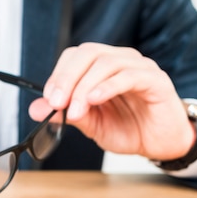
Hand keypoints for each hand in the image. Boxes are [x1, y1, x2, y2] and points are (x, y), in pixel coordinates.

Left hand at [29, 42, 195, 160]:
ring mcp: (140, 68)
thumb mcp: (91, 124)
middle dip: (66, 77)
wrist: (161, 144)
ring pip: (106, 63)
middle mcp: (121, 61)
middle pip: (88, 53)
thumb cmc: (129, 129)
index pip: (75, 56)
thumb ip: (65, 114)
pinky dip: (107, 86)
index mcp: (103, 67)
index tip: (48, 99)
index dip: (58, 74)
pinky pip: (129, 76)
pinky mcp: (156, 80)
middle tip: (56, 103)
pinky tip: (94, 100)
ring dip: (83, 87)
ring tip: (74, 111)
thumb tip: (36, 109)